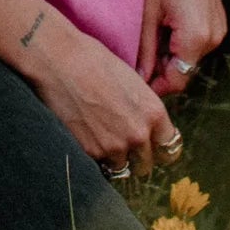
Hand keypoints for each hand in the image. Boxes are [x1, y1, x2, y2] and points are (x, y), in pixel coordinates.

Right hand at [27, 21, 179, 175]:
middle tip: (125, 145)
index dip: (160, 147)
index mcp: (154, 113)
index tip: (152, 145)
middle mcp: (139, 134)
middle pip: (147, 165)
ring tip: (103, 140)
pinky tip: (88, 138)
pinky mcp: (90, 152)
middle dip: (137, 157)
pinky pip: (100, 166)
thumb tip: (145, 125)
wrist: (59, 61)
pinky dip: (96, 157)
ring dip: (115, 159)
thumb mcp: (132, 82)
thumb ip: (143, 109)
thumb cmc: (94, 61)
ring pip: (122, 169)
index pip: (170, 148)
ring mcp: (114, 147)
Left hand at [139, 0, 227, 97]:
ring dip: (167, 52)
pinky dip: (177, 37)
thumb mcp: (145, 12)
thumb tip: (138, 79)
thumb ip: (144, 50)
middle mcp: (215, 34)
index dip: (152, 86)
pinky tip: (158, 20)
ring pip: (189, 53)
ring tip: (141, 35)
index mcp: (199, 37)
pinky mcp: (215, 10)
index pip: (176, 81)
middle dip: (158, 68)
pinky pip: (196, 36)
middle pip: (184, 68)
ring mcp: (218, 22)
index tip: (130, 82)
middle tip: (130, 58)